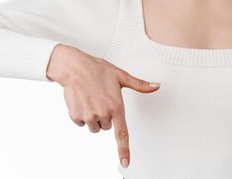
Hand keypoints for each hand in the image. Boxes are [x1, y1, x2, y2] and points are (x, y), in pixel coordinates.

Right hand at [47, 44, 160, 167]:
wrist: (74, 68)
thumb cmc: (97, 70)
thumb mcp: (121, 76)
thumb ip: (140, 84)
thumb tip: (156, 86)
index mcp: (116, 106)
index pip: (122, 133)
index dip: (124, 150)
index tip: (125, 162)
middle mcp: (103, 113)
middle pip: (107, 126)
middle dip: (105, 115)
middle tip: (101, 98)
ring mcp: (89, 115)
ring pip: (95, 126)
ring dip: (94, 116)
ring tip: (91, 98)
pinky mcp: (76, 116)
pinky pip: (82, 123)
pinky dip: (82, 114)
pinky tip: (82, 100)